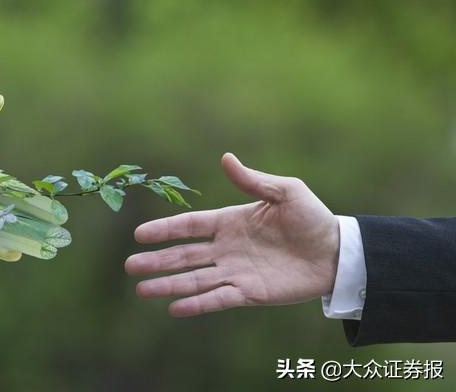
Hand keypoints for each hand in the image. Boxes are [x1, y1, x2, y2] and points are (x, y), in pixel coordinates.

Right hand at [125, 153, 339, 316]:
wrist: (337, 252)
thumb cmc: (312, 218)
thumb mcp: (285, 191)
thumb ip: (253, 181)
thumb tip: (225, 158)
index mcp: (230, 222)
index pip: (190, 226)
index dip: (165, 230)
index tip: (139, 234)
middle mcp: (226, 248)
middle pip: (184, 255)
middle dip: (157, 261)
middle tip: (130, 266)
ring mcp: (235, 272)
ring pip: (194, 279)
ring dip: (168, 285)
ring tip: (142, 291)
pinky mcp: (249, 293)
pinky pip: (218, 299)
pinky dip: (197, 304)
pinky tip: (174, 308)